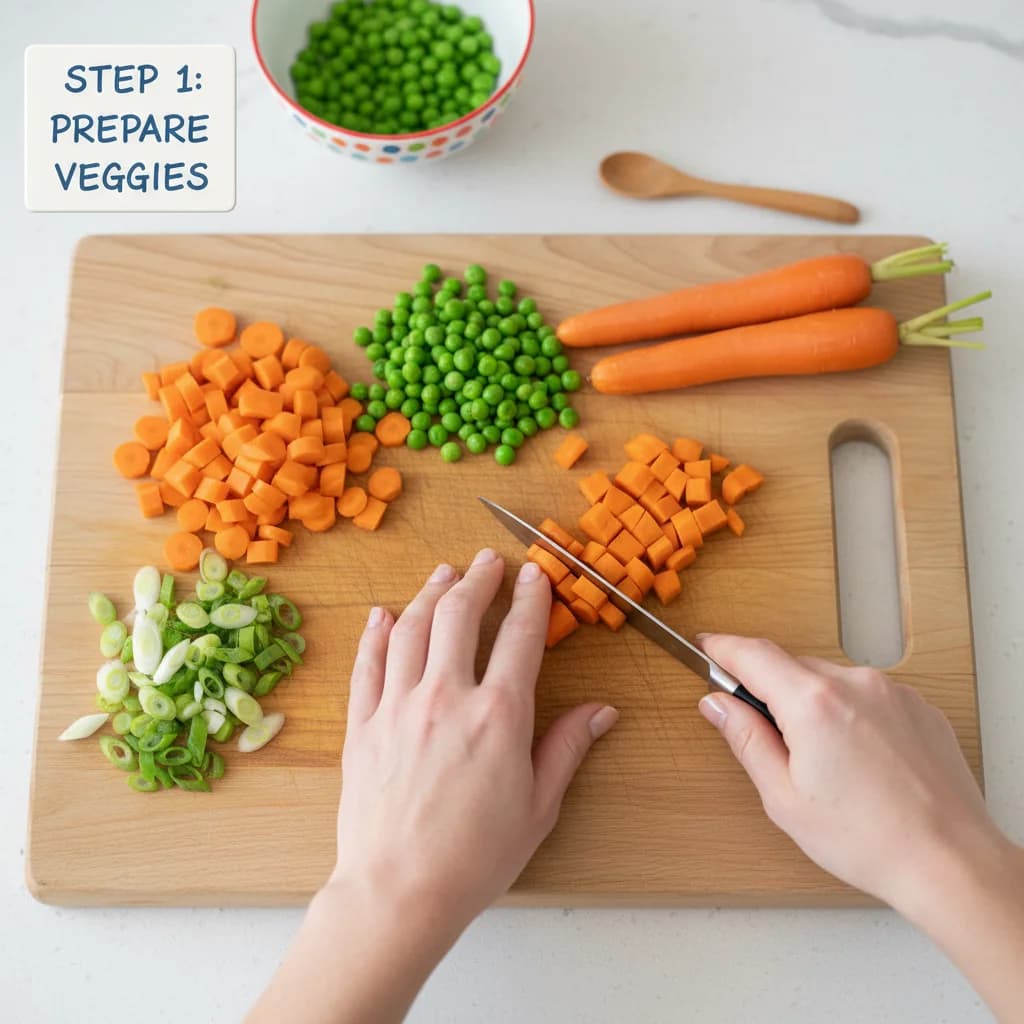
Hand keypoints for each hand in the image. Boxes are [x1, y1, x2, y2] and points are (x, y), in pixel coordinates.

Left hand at [332, 548, 617, 933]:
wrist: (399, 892)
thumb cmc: (474, 857)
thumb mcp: (539, 806)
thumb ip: (567, 748)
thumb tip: (601, 712)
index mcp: (498, 715)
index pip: (520, 637)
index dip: (531, 598)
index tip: (535, 575)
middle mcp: (446, 697)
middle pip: (460, 615)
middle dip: (478, 580)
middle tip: (488, 561)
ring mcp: (398, 706)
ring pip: (411, 628)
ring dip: (429, 593)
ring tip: (443, 574)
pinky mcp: (362, 725)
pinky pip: (367, 664)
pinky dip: (375, 633)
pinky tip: (382, 614)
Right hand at [696, 635, 999, 914]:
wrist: (949, 862)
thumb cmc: (870, 840)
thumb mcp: (784, 798)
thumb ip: (745, 739)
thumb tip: (717, 704)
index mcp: (813, 704)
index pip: (752, 654)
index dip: (722, 647)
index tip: (705, 648)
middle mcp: (855, 685)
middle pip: (790, 667)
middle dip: (769, 691)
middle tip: (766, 737)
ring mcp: (891, 692)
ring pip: (829, 681)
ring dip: (812, 705)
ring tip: (824, 764)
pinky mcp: (917, 706)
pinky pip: (865, 695)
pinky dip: (849, 714)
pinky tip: (857, 761)